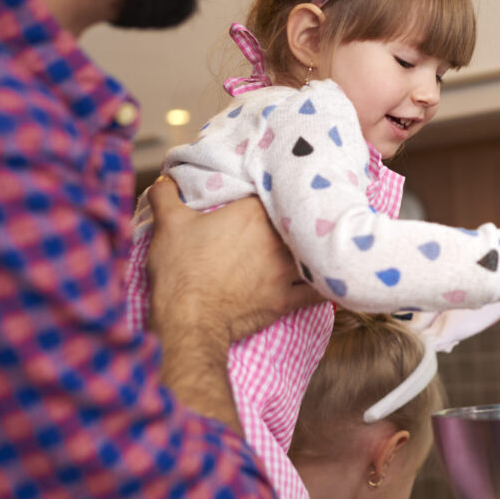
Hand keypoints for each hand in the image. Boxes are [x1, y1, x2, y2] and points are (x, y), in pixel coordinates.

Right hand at [146, 177, 320, 342]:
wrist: (189, 320)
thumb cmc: (179, 270)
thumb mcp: (168, 225)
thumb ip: (167, 195)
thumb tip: (165, 179)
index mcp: (253, 213)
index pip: (276, 192)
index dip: (278, 191)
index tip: (276, 193)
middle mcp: (277, 238)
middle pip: (300, 220)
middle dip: (300, 218)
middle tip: (298, 218)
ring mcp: (285, 269)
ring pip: (314, 253)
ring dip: (316, 249)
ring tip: (320, 244)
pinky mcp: (288, 298)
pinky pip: (319, 290)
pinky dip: (327, 284)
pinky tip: (333, 279)